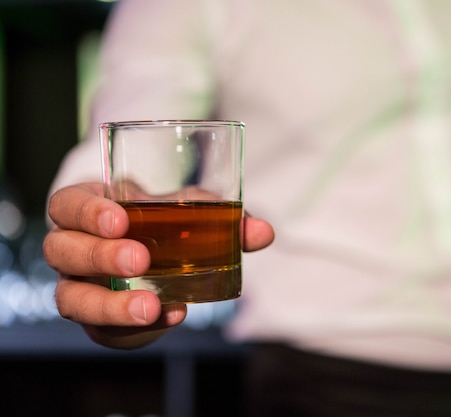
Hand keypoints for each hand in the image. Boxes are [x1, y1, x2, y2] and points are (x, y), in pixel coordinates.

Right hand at [43, 182, 274, 348]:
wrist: (148, 254)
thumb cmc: (159, 221)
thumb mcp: (186, 211)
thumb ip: (221, 217)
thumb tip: (263, 231)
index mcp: (88, 208)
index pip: (66, 204)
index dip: (86, 212)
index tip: (121, 219)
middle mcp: (73, 246)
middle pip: (60, 250)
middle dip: (99, 256)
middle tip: (141, 260)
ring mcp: (79, 284)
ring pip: (71, 298)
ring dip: (110, 304)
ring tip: (151, 305)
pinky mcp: (96, 318)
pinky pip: (101, 329)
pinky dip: (135, 326)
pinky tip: (170, 315)